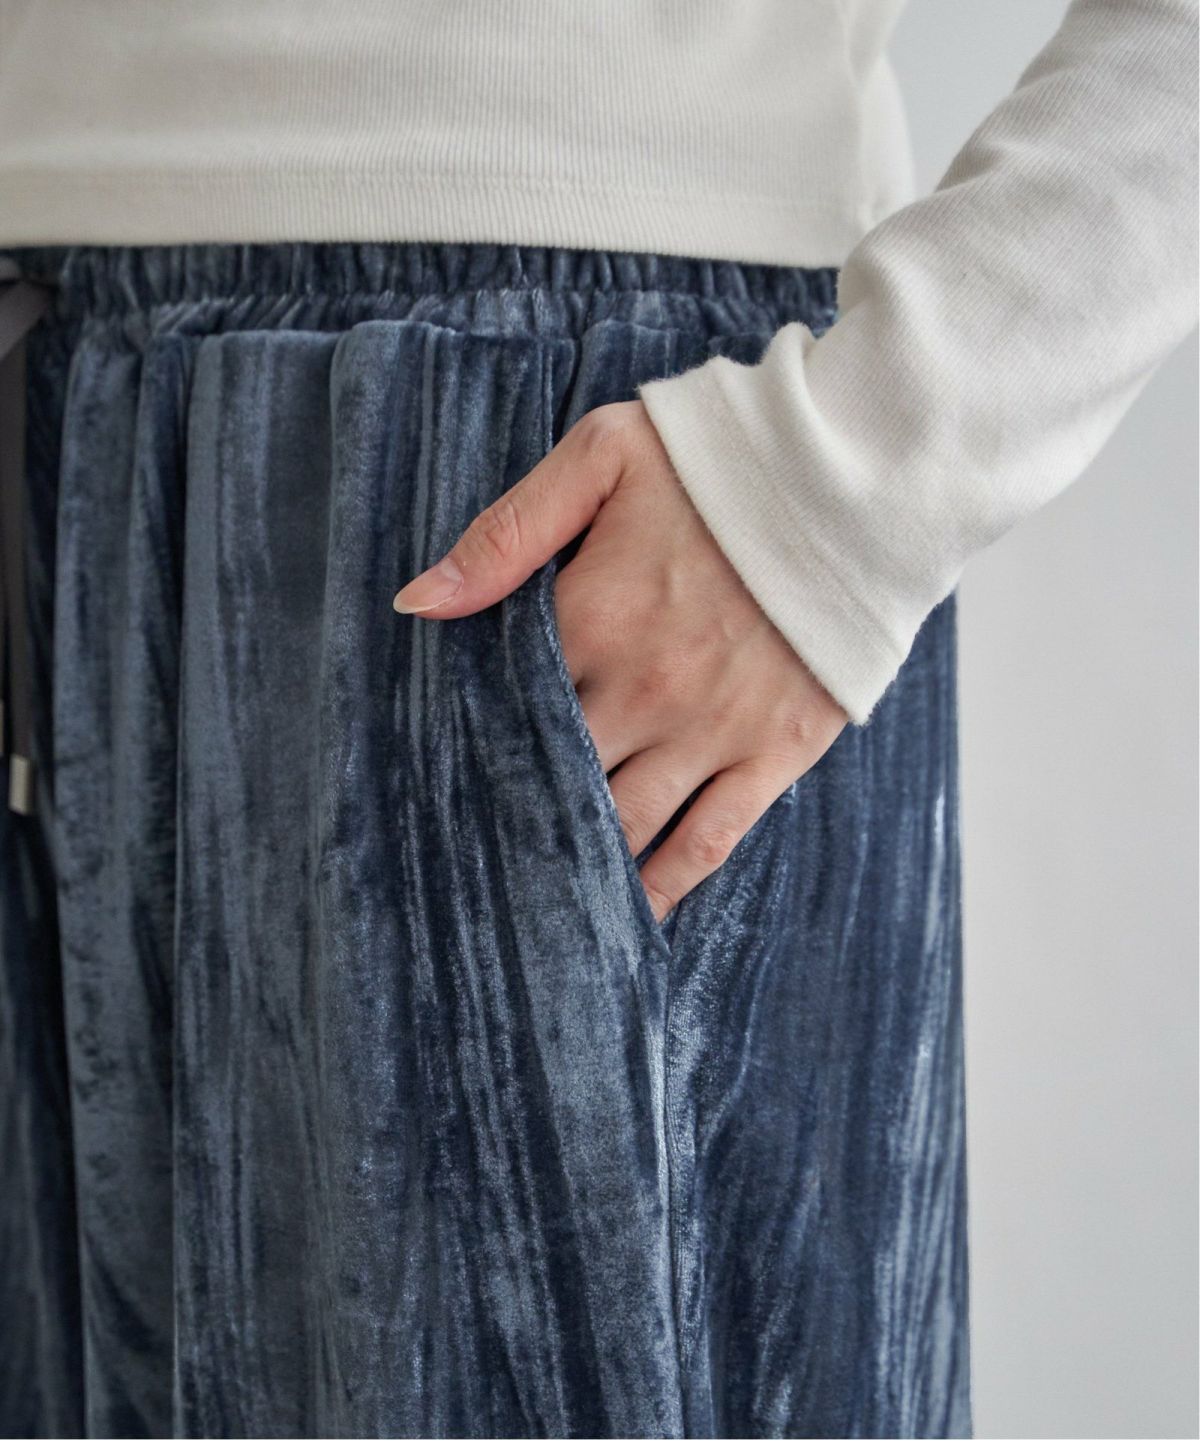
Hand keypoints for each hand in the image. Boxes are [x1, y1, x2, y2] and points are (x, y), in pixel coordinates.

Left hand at [392, 400, 848, 920]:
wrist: (856, 481)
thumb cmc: (722, 462)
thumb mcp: (602, 458)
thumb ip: (508, 532)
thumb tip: (419, 603)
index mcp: (592, 619)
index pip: (504, 706)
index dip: (466, 744)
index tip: (434, 778)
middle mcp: (643, 690)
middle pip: (553, 777)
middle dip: (509, 815)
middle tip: (470, 857)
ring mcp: (710, 730)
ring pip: (622, 825)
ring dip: (574, 865)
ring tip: (531, 906)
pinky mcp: (771, 754)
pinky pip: (707, 842)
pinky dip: (664, 887)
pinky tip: (628, 920)